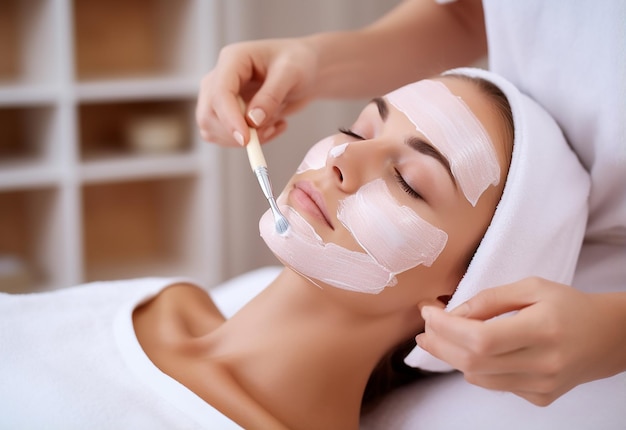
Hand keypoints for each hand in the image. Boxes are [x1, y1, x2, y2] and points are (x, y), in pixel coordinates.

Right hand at [196, 38, 318, 146]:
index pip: (219, 93)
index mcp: (233, 60)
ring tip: (275, 125)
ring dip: (245, 138)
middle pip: (208, 114)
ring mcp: (221, 97)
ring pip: (213, 130)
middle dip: (235, 132)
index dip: (229, 119)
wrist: (306, 71)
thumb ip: (272, 95)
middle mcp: (221, 78)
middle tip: (269, 130)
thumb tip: (252, 121)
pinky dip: (251, 141)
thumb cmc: (300, 63)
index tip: (246, 140)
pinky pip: (227, 138)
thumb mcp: (292, 74)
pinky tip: (272, 127)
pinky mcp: (228, 113)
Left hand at [416, 277, 625, 405]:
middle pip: (473, 362)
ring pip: (478, 378)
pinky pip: (493, 385)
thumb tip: (451, 314)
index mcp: (543, 329)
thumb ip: (489, 300)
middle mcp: (544, 364)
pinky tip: (474, 352)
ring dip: (452, 357)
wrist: (608, 338)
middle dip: (440, 344)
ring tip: (440, 338)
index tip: (426, 312)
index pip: (481, 338)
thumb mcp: (531, 287)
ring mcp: (542, 386)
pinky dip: (475, 368)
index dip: (446, 327)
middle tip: (423, 330)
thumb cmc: (568, 305)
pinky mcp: (540, 398)